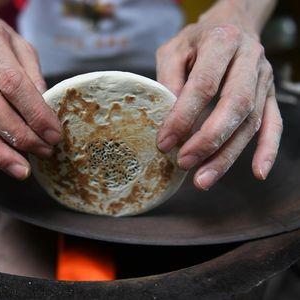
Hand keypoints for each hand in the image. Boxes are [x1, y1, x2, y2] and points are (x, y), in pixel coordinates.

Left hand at [156, 14, 281, 189]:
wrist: (232, 23)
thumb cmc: (197, 40)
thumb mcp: (173, 50)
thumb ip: (168, 79)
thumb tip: (167, 120)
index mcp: (221, 41)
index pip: (204, 84)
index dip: (183, 116)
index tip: (164, 142)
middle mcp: (249, 58)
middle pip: (235, 105)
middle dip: (208, 139)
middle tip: (184, 163)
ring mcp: (264, 78)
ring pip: (251, 121)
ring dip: (228, 154)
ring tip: (203, 179)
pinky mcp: (270, 94)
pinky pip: (273, 124)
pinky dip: (268, 150)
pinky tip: (257, 172)